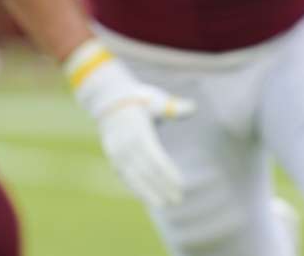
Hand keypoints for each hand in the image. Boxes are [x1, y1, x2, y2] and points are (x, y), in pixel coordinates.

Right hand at [68, 44, 195, 206]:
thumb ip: (173, 107)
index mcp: (139, 132)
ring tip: (162, 204)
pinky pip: (124, 175)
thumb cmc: (140, 99)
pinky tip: (146, 197)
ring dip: (147, 192)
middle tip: (177, 200)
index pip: (155, 158)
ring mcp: (117, 152)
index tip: (180, 184)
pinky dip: (135, 187)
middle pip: (146, 171)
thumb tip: (193, 108)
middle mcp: (126, 145)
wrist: (110, 99)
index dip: (167, 173)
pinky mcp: (113, 157)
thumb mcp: (156, 100)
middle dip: (161, 187)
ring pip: (133, 177)